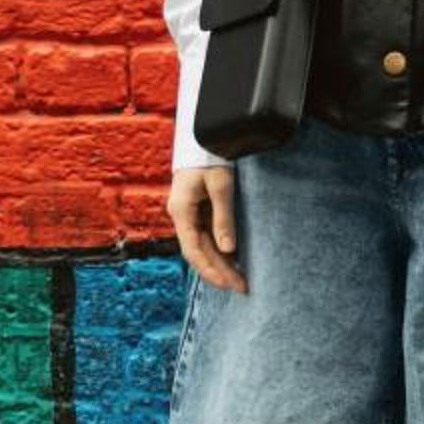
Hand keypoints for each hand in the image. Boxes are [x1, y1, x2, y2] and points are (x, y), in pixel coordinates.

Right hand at [170, 161, 247, 292]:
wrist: (203, 135)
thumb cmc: (210, 155)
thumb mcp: (220, 185)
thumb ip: (223, 217)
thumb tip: (228, 249)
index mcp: (181, 211)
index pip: (193, 250)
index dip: (211, 270)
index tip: (230, 284)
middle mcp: (181, 215)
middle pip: (198, 252)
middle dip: (219, 272)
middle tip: (242, 288)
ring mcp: (188, 214)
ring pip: (202, 247)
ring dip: (219, 264)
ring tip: (240, 280)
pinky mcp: (197, 210)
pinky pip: (206, 236)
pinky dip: (219, 250)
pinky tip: (234, 261)